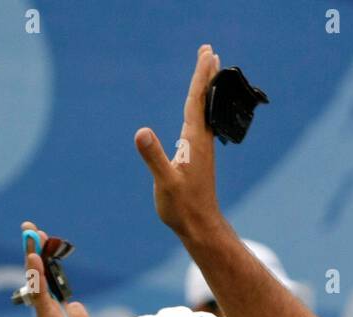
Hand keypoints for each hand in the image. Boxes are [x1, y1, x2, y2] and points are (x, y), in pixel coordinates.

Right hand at [20, 221, 109, 316]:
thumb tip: (75, 306)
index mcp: (56, 314)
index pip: (47, 279)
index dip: (44, 258)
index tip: (41, 238)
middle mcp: (48, 314)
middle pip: (38, 275)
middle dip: (34, 249)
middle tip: (29, 227)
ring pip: (37, 281)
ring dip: (33, 256)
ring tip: (30, 235)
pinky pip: (41, 295)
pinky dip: (36, 276)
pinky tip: (34, 257)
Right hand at [134, 44, 224, 241]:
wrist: (200, 227)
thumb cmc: (183, 207)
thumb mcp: (164, 182)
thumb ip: (154, 157)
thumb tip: (142, 133)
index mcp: (193, 140)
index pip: (196, 101)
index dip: (200, 76)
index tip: (207, 53)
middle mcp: (201, 141)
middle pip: (205, 100)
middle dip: (207, 75)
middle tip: (210, 52)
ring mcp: (202, 149)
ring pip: (205, 111)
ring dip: (206, 90)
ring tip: (209, 74)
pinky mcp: (199, 158)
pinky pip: (202, 125)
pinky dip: (202, 109)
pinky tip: (199, 113)